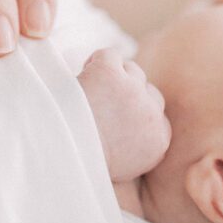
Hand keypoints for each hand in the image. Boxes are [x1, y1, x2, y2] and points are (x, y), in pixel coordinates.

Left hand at [78, 48, 171, 182]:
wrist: (63, 155)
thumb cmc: (84, 165)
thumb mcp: (123, 167)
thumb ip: (135, 146)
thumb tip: (129, 129)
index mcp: (158, 143)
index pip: (159, 118)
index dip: (137, 114)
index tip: (116, 122)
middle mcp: (152, 115)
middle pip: (149, 92)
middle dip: (129, 96)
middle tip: (101, 108)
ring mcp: (133, 90)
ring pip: (132, 71)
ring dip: (115, 77)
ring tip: (89, 92)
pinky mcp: (110, 73)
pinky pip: (110, 55)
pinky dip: (96, 61)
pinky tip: (83, 75)